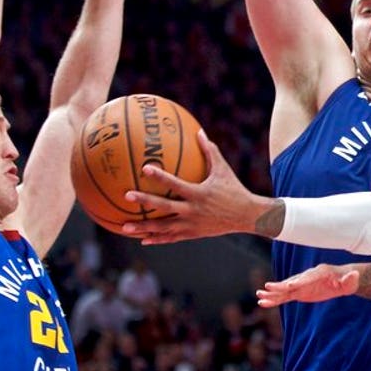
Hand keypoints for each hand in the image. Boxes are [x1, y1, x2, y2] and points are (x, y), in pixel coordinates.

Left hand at [122, 127, 272, 243]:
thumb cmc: (234, 189)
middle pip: (164, 207)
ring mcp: (191, 225)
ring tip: (124, 227)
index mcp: (199, 193)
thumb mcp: (223, 169)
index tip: (144, 168)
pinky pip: (171, 237)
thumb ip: (209, 150)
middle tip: (127, 196)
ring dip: (144, 228)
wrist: (246, 216)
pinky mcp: (192, 234)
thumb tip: (198, 131)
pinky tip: (142, 239)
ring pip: (163, 227)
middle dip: (145, 202)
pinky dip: (156, 238)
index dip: (160, 176)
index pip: (175, 184)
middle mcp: (193, 210)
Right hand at [256, 264, 359, 306]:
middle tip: (267, 286)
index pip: (306, 278)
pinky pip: (285, 297)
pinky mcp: (298, 292)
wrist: (342, 280)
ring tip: (259, 295)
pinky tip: (263, 302)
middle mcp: (306, 277)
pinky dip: (275, 299)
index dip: (298, 282)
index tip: (290, 286)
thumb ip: (350, 280)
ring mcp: (301, 285)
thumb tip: (354, 275)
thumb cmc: (347, 280)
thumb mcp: (350, 281)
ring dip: (272, 293)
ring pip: (285, 290)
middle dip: (280, 285)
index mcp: (317, 273)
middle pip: (291, 281)